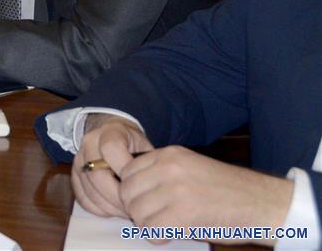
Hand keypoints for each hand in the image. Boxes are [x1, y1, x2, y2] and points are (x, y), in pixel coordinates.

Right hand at [72, 115, 153, 217]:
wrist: (109, 133)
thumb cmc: (131, 143)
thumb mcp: (143, 144)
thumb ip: (147, 162)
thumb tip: (152, 186)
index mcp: (109, 131)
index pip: (110, 148)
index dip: (124, 170)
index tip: (140, 183)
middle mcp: (89, 143)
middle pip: (97, 176)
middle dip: (118, 197)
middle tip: (135, 207)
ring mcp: (78, 160)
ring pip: (89, 191)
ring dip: (110, 206)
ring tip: (127, 210)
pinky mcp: (74, 176)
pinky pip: (83, 199)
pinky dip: (99, 209)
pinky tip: (114, 209)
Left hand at [119, 147, 293, 243]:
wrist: (262, 202)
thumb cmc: (227, 190)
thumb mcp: (190, 167)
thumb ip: (161, 173)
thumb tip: (130, 192)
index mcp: (169, 154)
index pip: (127, 171)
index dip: (133, 191)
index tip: (146, 202)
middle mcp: (168, 167)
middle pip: (127, 191)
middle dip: (136, 209)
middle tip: (153, 218)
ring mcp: (175, 189)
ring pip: (136, 211)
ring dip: (147, 224)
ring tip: (165, 226)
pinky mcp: (183, 213)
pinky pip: (151, 228)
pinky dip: (157, 236)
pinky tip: (171, 234)